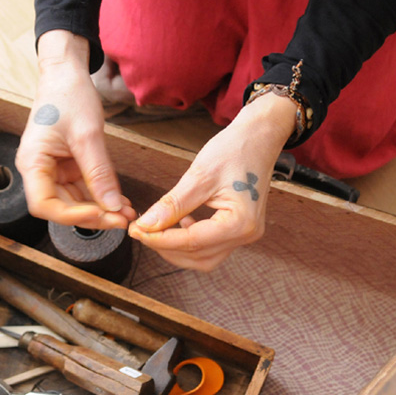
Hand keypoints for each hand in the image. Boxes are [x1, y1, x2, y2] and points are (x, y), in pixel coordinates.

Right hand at [16, 31, 135, 229]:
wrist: (67, 74)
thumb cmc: (68, 95)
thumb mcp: (87, 135)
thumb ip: (99, 173)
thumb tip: (112, 206)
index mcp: (32, 162)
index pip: (44, 205)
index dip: (71, 215)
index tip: (98, 213)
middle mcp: (39, 170)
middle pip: (61, 207)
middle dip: (92, 216)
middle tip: (121, 220)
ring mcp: (53, 170)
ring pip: (75, 202)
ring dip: (100, 210)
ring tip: (126, 213)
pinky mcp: (67, 168)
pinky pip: (83, 190)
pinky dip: (102, 197)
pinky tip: (120, 202)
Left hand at [128, 94, 296, 270]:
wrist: (260, 137)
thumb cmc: (235, 149)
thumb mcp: (200, 175)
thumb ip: (173, 204)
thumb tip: (146, 225)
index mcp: (240, 222)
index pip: (192, 242)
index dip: (159, 239)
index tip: (135, 231)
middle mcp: (247, 234)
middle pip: (198, 256)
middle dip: (166, 247)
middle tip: (141, 231)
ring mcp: (246, 234)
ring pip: (204, 257)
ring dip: (177, 248)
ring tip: (157, 229)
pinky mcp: (240, 230)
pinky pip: (212, 246)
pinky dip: (191, 241)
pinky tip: (180, 223)